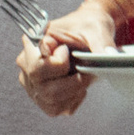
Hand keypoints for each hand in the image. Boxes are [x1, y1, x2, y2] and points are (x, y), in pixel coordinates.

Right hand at [17, 0, 119, 116]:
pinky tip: (79, 86)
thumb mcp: (96, 28)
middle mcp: (27, 66)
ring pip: (51, 101)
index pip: (36, 68)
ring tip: (84, 75)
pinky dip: (72, 100)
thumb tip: (106, 56)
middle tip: (87, 68)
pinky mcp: (43, 96)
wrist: (92, 31)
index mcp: (33, 46)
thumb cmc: (89, 26)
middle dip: (74, 82)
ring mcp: (33, 83)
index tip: (69, 51)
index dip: (59, 65)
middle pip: (44, 89)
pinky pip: (56, 108)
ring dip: (75, 91)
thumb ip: (100, 42)